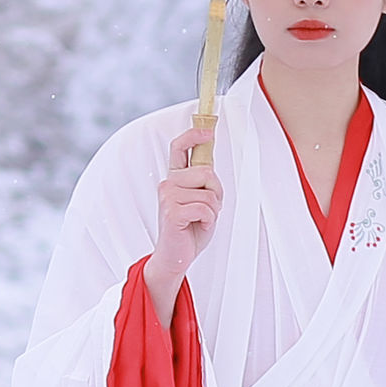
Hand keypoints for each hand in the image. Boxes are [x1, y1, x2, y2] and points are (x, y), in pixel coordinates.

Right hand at [146, 119, 221, 295]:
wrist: (176, 256)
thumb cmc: (190, 229)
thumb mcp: (201, 201)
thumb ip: (203, 183)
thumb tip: (209, 164)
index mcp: (175, 179)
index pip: (179, 148)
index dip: (194, 135)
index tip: (209, 130)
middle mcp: (168, 184)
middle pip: (207, 172)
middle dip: (216, 192)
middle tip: (208, 209)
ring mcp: (168, 196)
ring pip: (209, 193)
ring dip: (213, 210)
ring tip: (201, 220)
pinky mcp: (172, 211)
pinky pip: (206, 208)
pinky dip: (209, 220)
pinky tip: (198, 227)